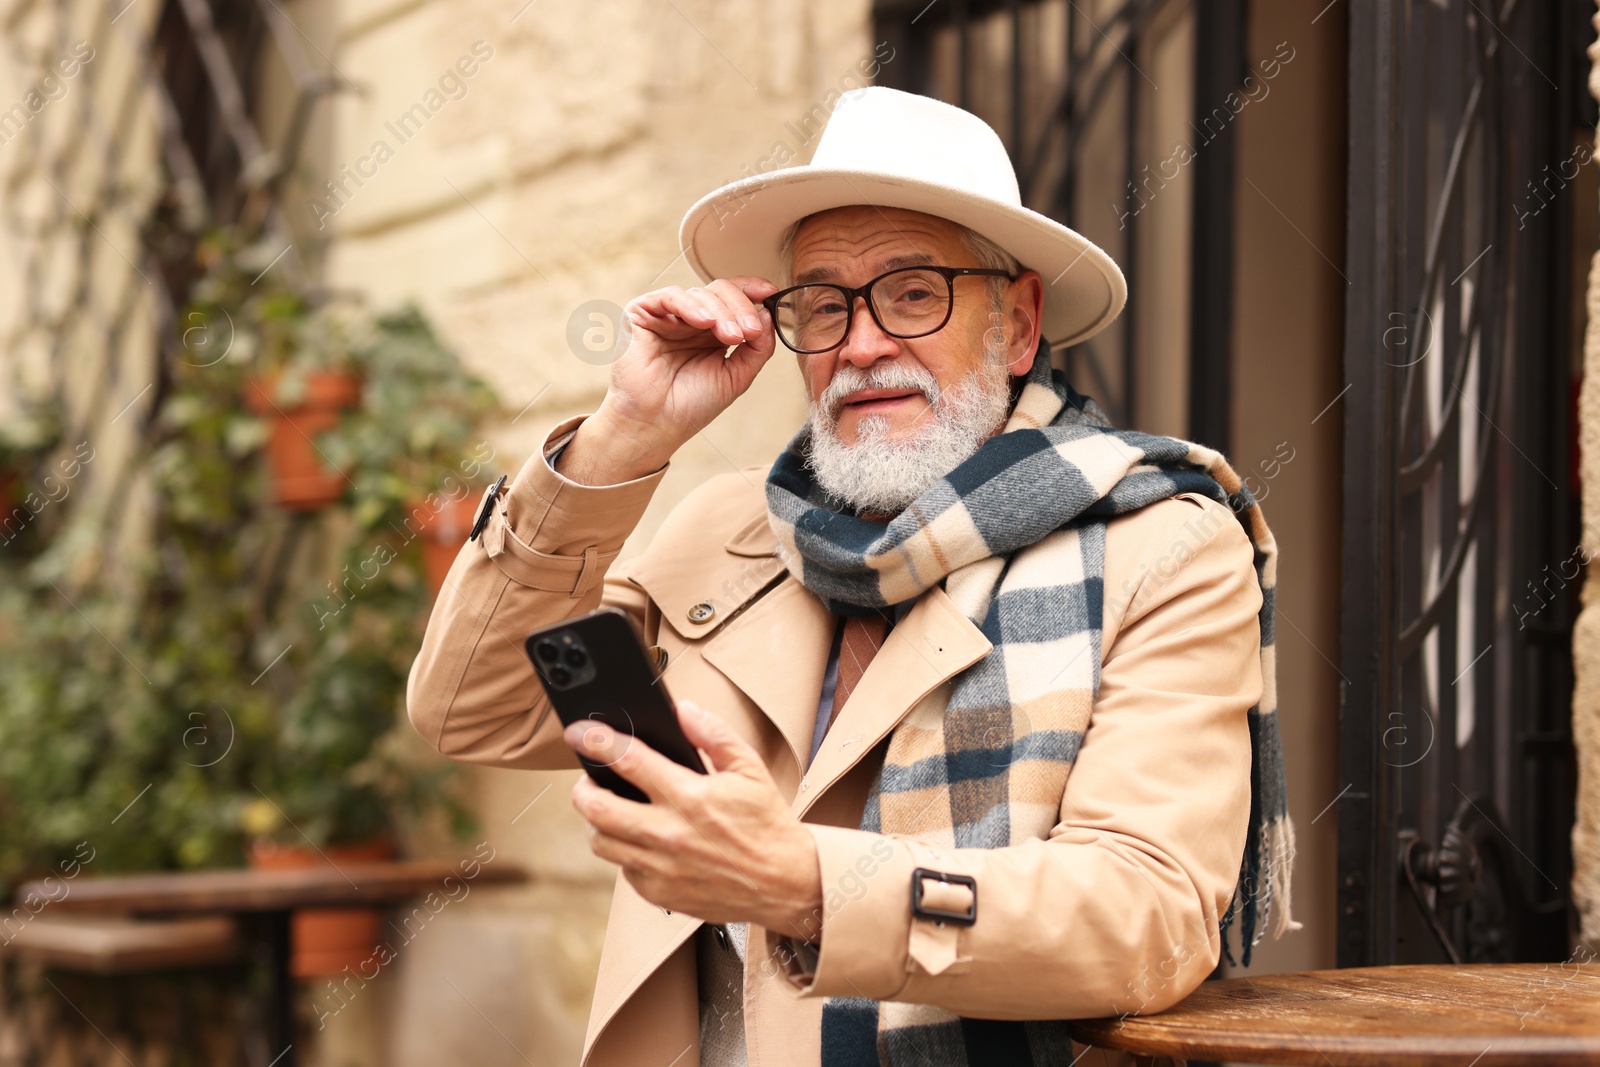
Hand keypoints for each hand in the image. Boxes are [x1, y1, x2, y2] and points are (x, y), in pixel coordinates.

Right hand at [557, 278, 778, 484]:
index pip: (733, 299)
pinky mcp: (642, 314)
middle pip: (720, 291)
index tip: (772, 294)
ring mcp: (667, 316)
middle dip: (741, 308)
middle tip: (751, 331)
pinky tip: (705, 322)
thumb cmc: (691, 406)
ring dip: (722, 311)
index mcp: (711, 332)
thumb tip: (768, 313)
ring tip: (732, 336)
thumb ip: (758, 347)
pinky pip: (669, 297)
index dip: (752, 291)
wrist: (655, 424)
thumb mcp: (737, 376)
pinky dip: (691, 305)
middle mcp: (690, 320)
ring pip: (700, 293)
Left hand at [564, 699, 822, 938]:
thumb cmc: (766, 824)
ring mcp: (660, 867)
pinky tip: (640, 840)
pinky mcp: (658, 893)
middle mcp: (669, 833)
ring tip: (610, 810)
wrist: (784, 882)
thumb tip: (684, 710)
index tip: (579, 732)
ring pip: (600, 841)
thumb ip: (714, 735)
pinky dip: (624, 851)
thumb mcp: (750, 769)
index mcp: (690, 797)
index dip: (597, 741)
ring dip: (598, 822)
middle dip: (582, 787)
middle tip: (587, 779)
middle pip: (596, 807)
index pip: (627, 760)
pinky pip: (622, 868)